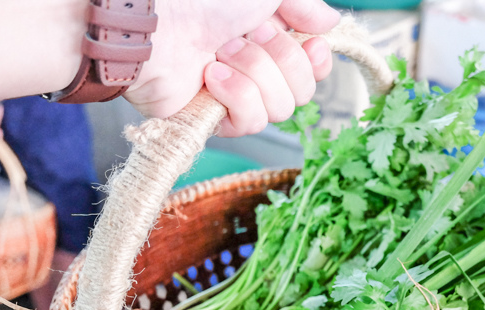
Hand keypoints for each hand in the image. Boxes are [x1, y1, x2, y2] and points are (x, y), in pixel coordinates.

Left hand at [124, 0, 338, 136]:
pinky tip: (212, 78)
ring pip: (281, 108)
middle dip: (280, 61)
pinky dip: (237, 97)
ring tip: (220, 54)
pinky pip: (252, 122)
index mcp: (267, 35)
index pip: (313, 66)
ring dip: (255, 75)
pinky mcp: (215, 119)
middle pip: (303, 89)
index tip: (311, 45)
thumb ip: (304, 3)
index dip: (317, 60)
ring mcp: (235, 95)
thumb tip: (331, 21)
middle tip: (244, 37)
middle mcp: (255, 66)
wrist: (153, 21)